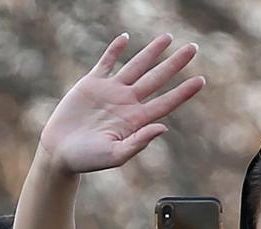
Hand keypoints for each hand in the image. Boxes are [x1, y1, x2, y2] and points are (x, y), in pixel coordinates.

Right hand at [40, 33, 204, 173]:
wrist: (60, 152)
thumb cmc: (88, 160)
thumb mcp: (116, 155)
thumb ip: (139, 142)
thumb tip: (163, 128)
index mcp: (137, 120)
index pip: (166, 102)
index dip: (184, 91)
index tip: (201, 80)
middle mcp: (128, 102)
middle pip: (157, 78)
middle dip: (175, 63)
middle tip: (193, 47)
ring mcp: (111, 91)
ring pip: (136, 66)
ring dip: (152, 51)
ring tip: (168, 37)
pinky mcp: (91, 84)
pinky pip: (106, 62)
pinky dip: (115, 49)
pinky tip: (126, 37)